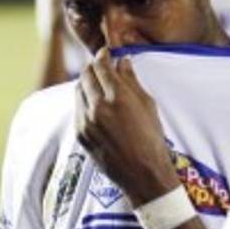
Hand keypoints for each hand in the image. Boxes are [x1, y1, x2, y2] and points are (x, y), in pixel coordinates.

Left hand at [75, 48, 176, 205]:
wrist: (143, 175)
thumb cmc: (152, 141)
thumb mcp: (148, 107)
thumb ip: (132, 82)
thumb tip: (123, 62)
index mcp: (117, 98)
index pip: (101, 65)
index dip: (103, 55)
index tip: (107, 53)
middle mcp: (97, 108)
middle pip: (85, 75)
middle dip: (93, 68)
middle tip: (102, 67)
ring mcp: (85, 122)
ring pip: (78, 91)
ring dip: (87, 84)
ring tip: (99, 86)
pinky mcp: (80, 134)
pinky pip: (77, 109)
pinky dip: (84, 101)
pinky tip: (96, 105)